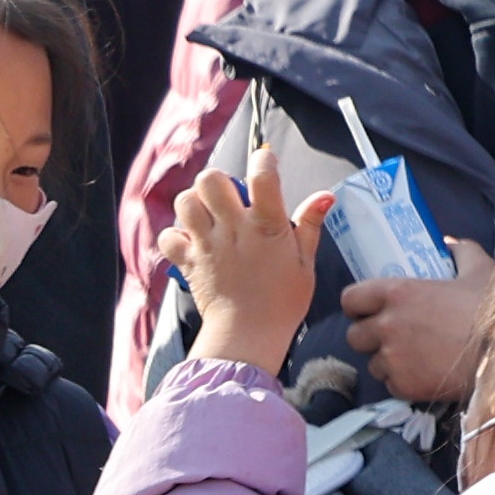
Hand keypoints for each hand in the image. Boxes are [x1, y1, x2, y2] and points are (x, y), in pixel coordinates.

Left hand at [170, 166, 326, 374]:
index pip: (262, 177)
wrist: (248, 335)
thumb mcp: (305, 262)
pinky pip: (169, 236)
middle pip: (210, 180)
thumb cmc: (281, 301)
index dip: (263, 159)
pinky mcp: (187, 261)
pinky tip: (192, 241)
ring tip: (208, 215)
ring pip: (185, 202)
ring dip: (195, 203)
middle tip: (228, 196)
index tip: (265, 159)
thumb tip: (324, 197)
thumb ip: (309, 225)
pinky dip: (176, 236)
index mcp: (267, 227)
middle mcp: (233, 229)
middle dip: (218, 180)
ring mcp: (206, 244)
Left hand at [340, 240, 494, 410]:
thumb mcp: (481, 270)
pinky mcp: (404, 386)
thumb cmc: (493, 309)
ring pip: (373, 363)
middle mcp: (387, 325)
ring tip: (413, 359)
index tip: (372, 310)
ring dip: (388, 362)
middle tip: (393, 337)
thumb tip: (449, 243)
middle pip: (355, 336)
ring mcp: (393, 358)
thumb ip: (462, 251)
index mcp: (397, 293)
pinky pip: (391, 385)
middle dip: (371, 337)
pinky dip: (404, 383)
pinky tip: (425, 375)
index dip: (359, 306)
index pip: (350, 299)